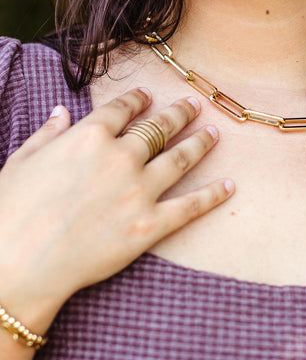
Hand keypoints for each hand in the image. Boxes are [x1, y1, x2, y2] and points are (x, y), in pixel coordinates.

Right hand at [0, 88, 233, 327]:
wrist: (18, 264)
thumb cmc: (12, 210)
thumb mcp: (21, 161)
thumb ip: (47, 133)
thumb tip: (60, 112)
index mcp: (89, 136)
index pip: (122, 108)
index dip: (138, 98)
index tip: (148, 95)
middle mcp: (120, 157)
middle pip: (158, 128)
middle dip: (179, 113)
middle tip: (194, 105)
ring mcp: (138, 191)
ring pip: (179, 159)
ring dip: (200, 143)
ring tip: (214, 132)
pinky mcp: (148, 226)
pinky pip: (189, 206)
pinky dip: (213, 195)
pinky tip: (229, 185)